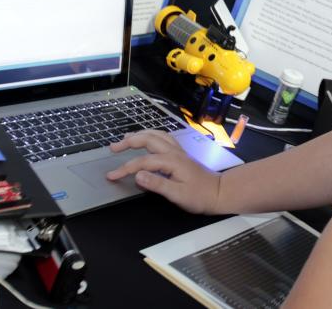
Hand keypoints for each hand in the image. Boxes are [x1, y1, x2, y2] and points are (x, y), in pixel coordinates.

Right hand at [106, 129, 220, 213]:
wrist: (220, 192)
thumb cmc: (200, 196)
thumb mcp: (177, 194)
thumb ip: (157, 184)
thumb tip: (137, 175)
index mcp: (172, 161)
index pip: (143, 162)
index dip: (125, 168)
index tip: (111, 176)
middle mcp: (175, 152)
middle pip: (149, 139)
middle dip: (129, 141)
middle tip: (113, 147)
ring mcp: (179, 151)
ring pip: (157, 135)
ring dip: (140, 135)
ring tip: (125, 139)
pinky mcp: (181, 154)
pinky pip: (163, 138)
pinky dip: (151, 136)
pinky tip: (146, 140)